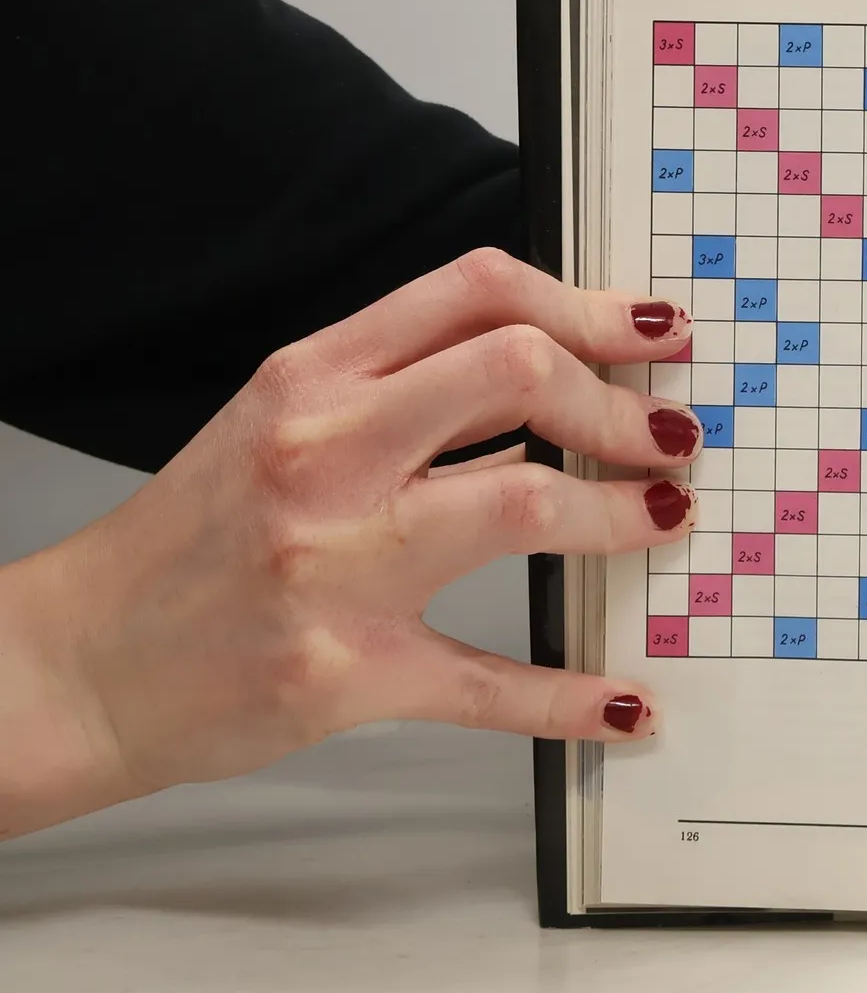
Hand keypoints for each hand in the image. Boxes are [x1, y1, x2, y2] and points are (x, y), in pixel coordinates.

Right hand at [0, 249, 699, 839]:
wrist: (76, 663)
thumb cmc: (191, 536)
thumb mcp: (281, 419)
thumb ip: (403, 384)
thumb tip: (552, 367)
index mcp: (312, 377)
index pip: (477, 291)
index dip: (589, 307)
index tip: (652, 333)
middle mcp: (323, 452)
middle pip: (517, 372)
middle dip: (619, 405)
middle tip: (665, 437)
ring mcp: (335, 565)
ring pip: (524, 505)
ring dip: (621, 513)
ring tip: (664, 516)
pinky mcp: (346, 674)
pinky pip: (491, 682)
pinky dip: (574, 698)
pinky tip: (627, 701)